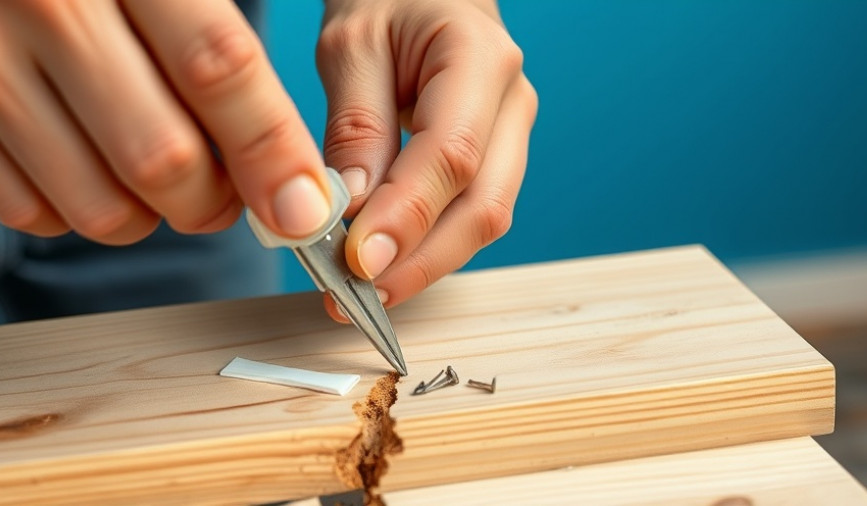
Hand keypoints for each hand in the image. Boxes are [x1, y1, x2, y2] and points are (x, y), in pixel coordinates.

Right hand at [0, 1, 329, 244]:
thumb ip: (228, 58)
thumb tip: (298, 178)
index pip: (218, 69)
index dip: (271, 151)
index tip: (305, 209)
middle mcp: (51, 9)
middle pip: (163, 157)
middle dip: (216, 204)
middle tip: (233, 197)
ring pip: (101, 205)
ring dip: (152, 217)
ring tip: (166, 181)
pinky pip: (34, 212)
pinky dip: (83, 212)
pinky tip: (99, 171)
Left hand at [317, 0, 536, 319]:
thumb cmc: (387, 2)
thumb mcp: (351, 45)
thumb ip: (356, 126)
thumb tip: (350, 212)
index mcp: (480, 58)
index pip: (452, 155)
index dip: (407, 217)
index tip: (357, 262)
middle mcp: (512, 103)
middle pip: (483, 205)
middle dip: (419, 262)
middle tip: (354, 298)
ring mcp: (511, 135)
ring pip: (483, 221)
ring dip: (424, 265)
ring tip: (363, 295)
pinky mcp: (496, 158)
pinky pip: (470, 214)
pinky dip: (429, 247)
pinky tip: (388, 267)